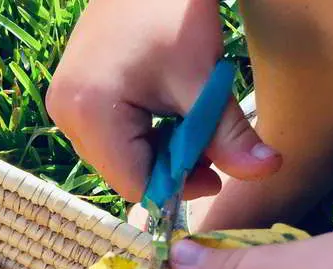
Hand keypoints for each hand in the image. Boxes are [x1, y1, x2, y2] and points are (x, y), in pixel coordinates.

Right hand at [46, 0, 280, 201]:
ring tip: (187, 124)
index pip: (135, 183)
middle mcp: (66, 116)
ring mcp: (64, 108)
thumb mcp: (202, 78)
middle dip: (169, 169)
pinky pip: (109, 141)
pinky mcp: (71, 100)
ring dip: (157, 154)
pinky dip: (142, 138)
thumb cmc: (171, 8)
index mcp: (90, 113)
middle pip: (124, 174)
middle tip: (207, 147)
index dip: (177, 187)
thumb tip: (268, 170)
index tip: (214, 174)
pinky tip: (165, 115)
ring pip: (118, 161)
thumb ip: (229, 134)